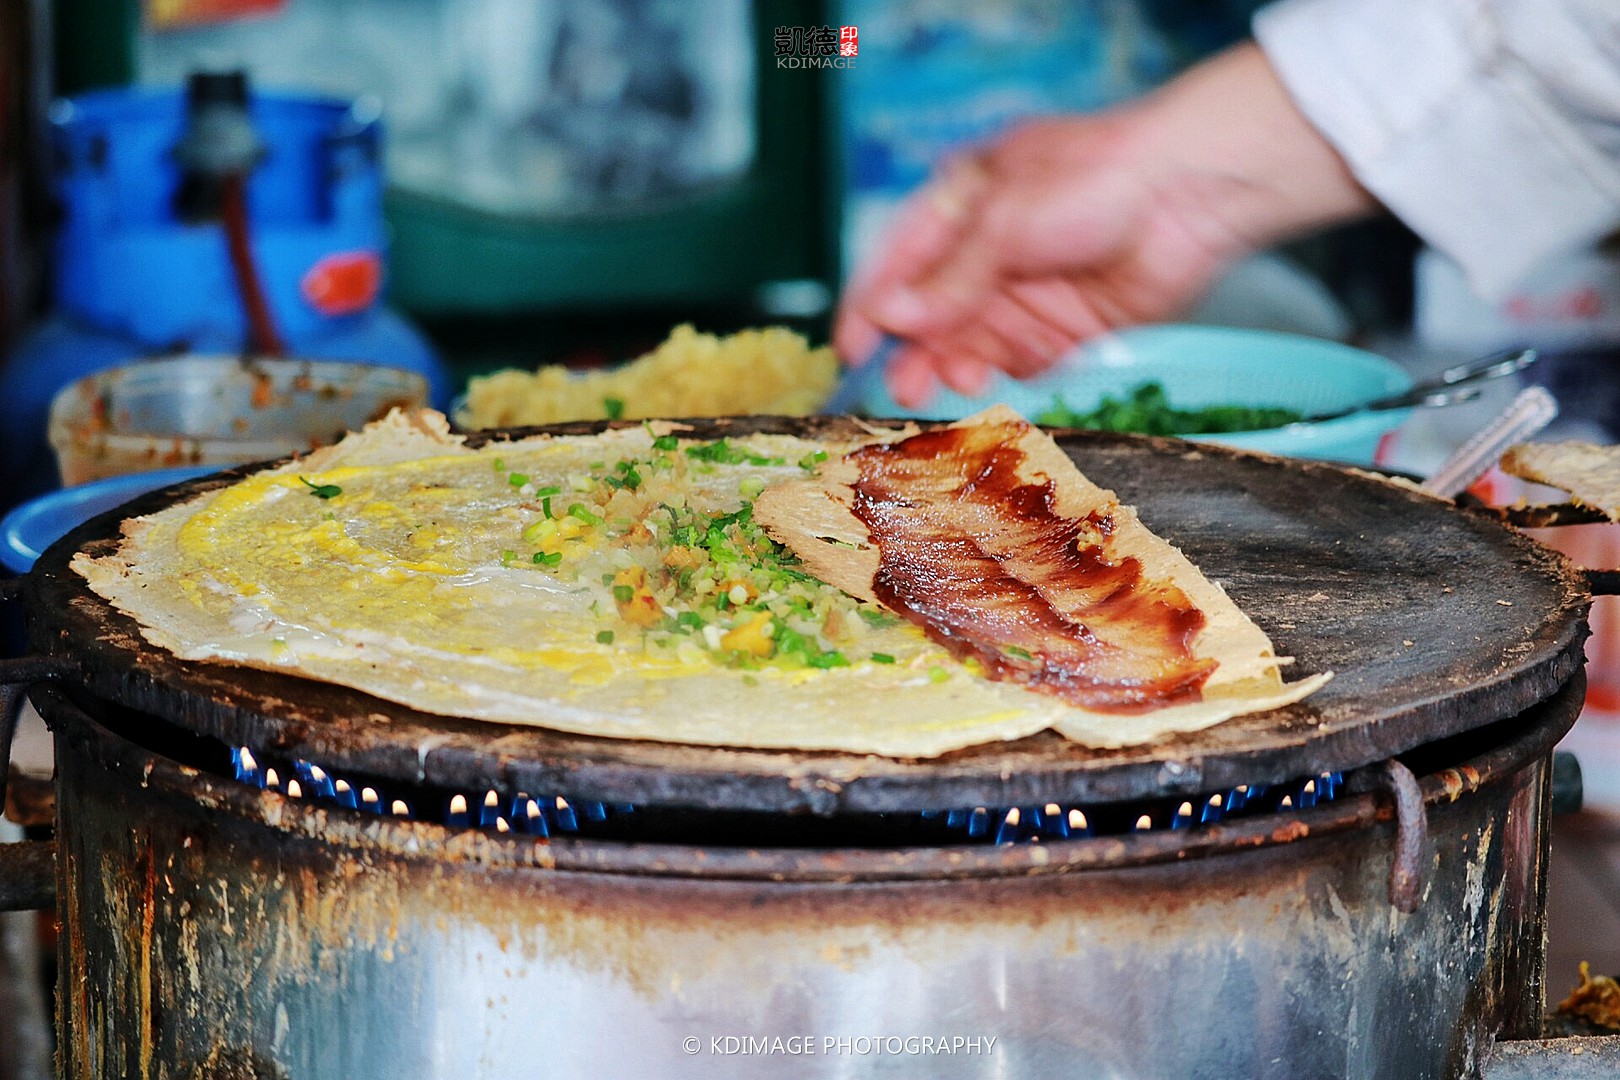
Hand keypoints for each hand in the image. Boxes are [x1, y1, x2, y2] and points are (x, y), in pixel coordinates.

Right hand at [835, 43, 1375, 406]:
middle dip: (914, 350)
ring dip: (957, 365)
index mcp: (960, 207)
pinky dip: (1009, 371)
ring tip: (956, 380)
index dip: (871, 309)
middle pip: (931, 315)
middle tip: (903, 385)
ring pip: (971, 344)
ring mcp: (1025, 292)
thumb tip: (890, 316)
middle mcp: (986, 253)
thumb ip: (948, 279)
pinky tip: (1005, 373)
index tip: (851, 352)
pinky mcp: (1064, 328)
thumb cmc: (1094, 178)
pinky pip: (1020, 361)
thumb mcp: (1004, 222)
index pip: (897, 265)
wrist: (1188, 194)